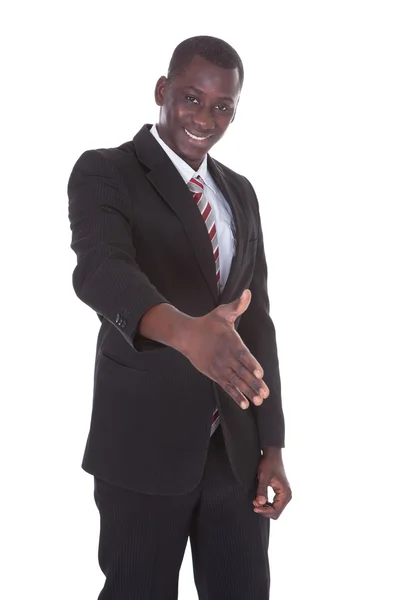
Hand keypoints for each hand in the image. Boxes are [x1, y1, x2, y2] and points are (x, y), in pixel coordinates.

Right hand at [181, 289, 269, 409]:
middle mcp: (224, 355)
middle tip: (265, 393)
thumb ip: (237, 305)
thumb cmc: (208, 323)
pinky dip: (235, 395)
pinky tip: (244, 404)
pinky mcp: (214, 374)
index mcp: (229, 340)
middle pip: (241, 371)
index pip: (242, 353)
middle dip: (253, 383)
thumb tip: (248, 293)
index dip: (251, 363)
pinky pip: (226, 386)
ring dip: (247, 392)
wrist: (186, 335)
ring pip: (235, 381)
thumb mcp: (223, 312)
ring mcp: (219, 366)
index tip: (260, 372)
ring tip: (259, 400)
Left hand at [253, 449, 291, 518]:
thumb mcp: (263, 476)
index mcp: (285, 493)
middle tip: (254, 503)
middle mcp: (287, 495)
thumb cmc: (268, 463)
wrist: (272, 454)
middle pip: (276, 512)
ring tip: (256, 501)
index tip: (255, 507)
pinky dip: (267, 504)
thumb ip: (262, 490)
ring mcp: (284, 494)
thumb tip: (260, 503)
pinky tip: (259, 499)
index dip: (265, 511)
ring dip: (265, 508)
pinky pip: (274, 504)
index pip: (276, 510)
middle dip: (265, 510)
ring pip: (275, 509)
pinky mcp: (280, 493)